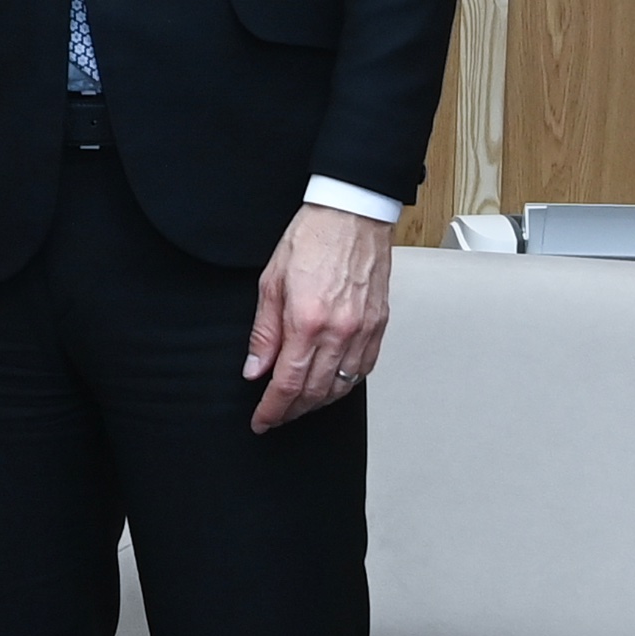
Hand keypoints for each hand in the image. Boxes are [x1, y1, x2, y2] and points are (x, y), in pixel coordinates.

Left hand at [245, 202, 392, 432]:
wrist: (352, 214)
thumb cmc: (312, 238)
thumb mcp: (271, 282)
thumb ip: (263, 332)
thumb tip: (255, 369)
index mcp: (308, 320)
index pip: (287, 383)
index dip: (272, 409)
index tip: (261, 421)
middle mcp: (340, 331)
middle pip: (315, 392)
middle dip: (292, 411)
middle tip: (276, 417)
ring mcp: (364, 330)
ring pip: (342, 386)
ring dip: (318, 403)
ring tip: (298, 405)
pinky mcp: (380, 325)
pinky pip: (363, 370)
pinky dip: (345, 385)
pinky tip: (331, 386)